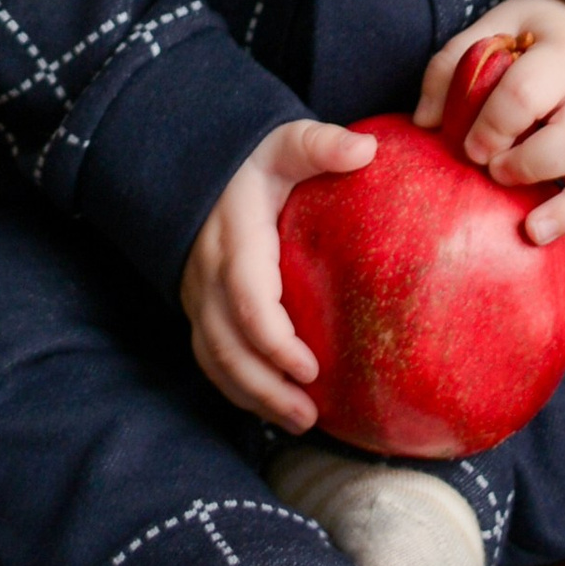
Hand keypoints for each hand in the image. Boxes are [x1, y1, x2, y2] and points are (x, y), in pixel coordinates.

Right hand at [180, 118, 375, 430]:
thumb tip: (364, 151)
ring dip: (253, 396)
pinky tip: (273, 408)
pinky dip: (238, 389)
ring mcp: (200, 296)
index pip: (246, 297)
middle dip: (264, 385)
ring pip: (214, 358)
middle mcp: (209, 273)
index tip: (310, 368)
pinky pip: (211, 359)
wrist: (203, 171)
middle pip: (226, 343)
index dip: (273, 340)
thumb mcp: (285, 144)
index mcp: (235, 238)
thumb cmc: (257, 165)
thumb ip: (320, 145)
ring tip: (300, 422)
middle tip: (309, 415)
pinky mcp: (201, 311)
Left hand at [414, 0, 564, 288]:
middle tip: (496, 175)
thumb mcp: (490, 30)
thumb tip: (425, 123)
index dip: (495, 123)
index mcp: (560, 59)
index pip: (529, 92)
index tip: (468, 147)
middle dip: (534, 164)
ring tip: (534, 234)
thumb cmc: (526, 40)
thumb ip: (453, 67)